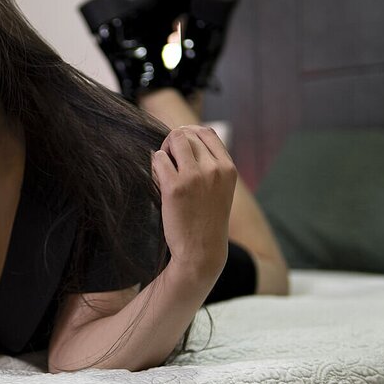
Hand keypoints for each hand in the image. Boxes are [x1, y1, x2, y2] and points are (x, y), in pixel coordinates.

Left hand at [151, 126, 236, 278]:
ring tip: (164, 167)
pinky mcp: (175, 187)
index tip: (181, 145)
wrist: (201, 251)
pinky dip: (155, 164)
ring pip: (174, 140)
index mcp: (228, 168)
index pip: (207, 132)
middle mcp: (214, 169)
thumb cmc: (207, 219)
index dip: (190, 133)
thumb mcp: (220, 188)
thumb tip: (186, 136)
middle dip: (173, 142)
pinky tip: (158, 178)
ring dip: (164, 149)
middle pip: (187, 135)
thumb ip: (211, 164)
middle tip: (168, 159)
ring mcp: (195, 177)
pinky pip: (159, 158)